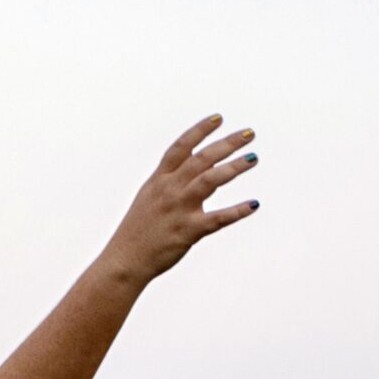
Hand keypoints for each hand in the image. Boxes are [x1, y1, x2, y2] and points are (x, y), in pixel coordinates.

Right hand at [100, 113, 259, 284]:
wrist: (125, 259)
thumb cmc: (138, 230)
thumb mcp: (149, 197)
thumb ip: (168, 180)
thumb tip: (191, 164)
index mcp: (158, 180)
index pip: (181, 147)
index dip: (200, 131)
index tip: (218, 118)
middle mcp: (169, 190)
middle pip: (202, 158)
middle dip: (226, 143)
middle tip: (249, 133)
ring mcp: (179, 209)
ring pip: (210, 180)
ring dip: (234, 167)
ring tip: (252, 158)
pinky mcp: (189, 231)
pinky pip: (218, 218)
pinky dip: (237, 211)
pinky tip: (253, 204)